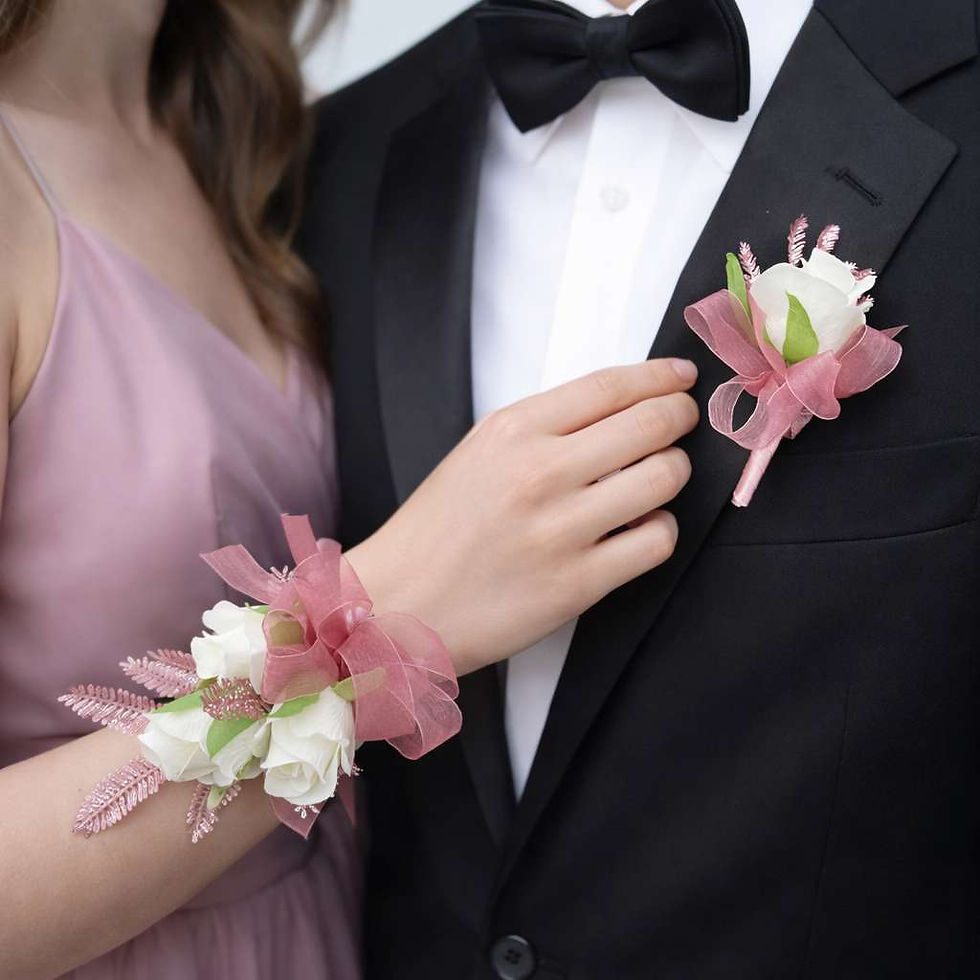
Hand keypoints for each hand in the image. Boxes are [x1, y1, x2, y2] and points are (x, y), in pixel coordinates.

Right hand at [346, 359, 698, 675]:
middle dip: (682, 417)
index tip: (681, 378)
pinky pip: (655, 541)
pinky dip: (660, 529)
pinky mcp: (576, 583)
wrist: (396, 602)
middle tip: (685, 422)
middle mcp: (539, 472)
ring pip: (664, 478)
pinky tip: (641, 528)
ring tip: (659, 477)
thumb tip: (622, 409)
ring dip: (675, 471)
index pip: (610, 386)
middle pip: (651, 423)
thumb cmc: (436, 530)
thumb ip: (543, 428)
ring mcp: (560, 529)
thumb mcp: (477, 453)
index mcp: (512, 430)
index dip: (660, 377)